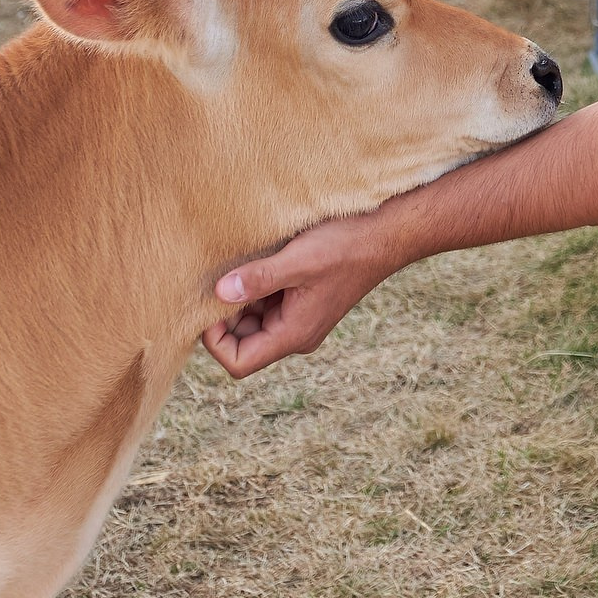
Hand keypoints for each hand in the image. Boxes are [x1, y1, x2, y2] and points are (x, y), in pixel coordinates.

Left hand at [202, 212, 402, 378]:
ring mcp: (301, 318)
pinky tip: (259, 262)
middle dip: (226, 317)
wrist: (387, 234)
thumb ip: (259, 279)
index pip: (239, 363)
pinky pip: (269, 306)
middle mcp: (296, 334)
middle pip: (243, 344)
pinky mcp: (304, 302)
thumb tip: (219, 293)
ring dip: (241, 300)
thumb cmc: (346, 246)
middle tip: (221, 280)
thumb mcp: (298, 260)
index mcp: (294, 334)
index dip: (216, 341)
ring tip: (241, 267)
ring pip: (254, 323)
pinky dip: (256, 290)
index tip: (210, 305)